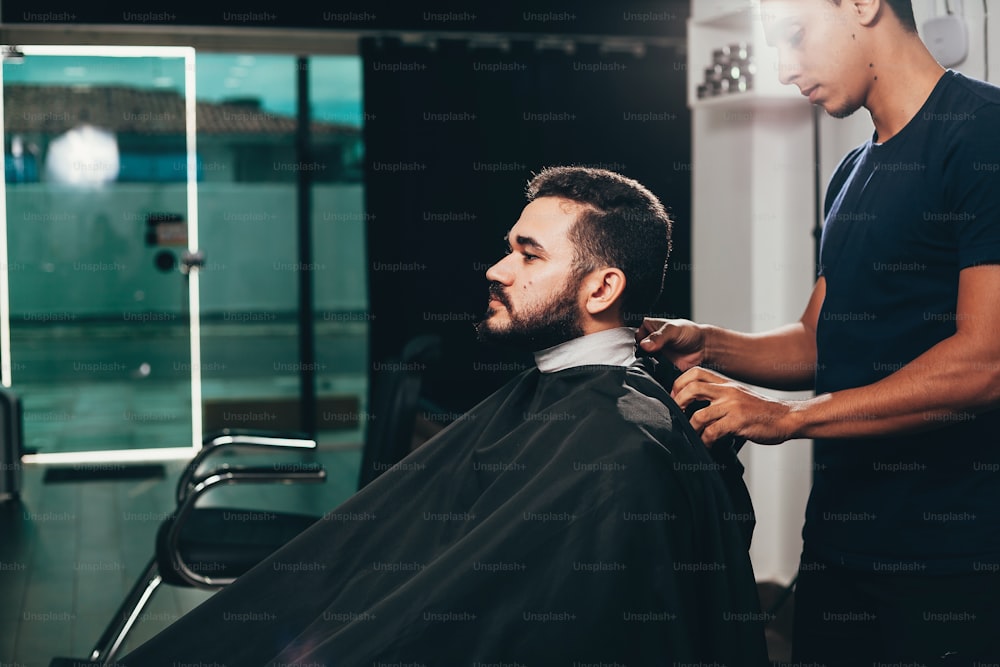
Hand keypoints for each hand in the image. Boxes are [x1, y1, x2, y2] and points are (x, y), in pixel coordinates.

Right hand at [635, 317, 706, 371]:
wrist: (703, 348)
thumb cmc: (690, 333)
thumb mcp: (673, 330)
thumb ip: (658, 337)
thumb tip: (645, 345)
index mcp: (648, 327)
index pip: (634, 335)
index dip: (638, 342)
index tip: (645, 346)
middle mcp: (648, 340)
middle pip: (635, 349)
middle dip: (640, 354)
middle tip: (651, 355)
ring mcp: (652, 354)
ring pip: (641, 361)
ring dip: (646, 363)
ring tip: (656, 361)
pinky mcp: (658, 366)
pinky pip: (650, 370)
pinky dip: (652, 371)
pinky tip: (658, 368)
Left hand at [671, 367, 797, 445]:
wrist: (786, 418)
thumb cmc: (760, 410)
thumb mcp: (738, 395)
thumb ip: (718, 396)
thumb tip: (692, 406)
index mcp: (725, 383)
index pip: (695, 373)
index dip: (679, 384)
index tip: (674, 398)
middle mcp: (727, 391)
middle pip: (692, 388)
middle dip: (678, 403)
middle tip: (676, 416)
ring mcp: (733, 406)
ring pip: (699, 415)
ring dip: (691, 429)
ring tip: (693, 436)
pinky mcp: (738, 422)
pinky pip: (713, 432)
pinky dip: (705, 441)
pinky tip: (707, 445)